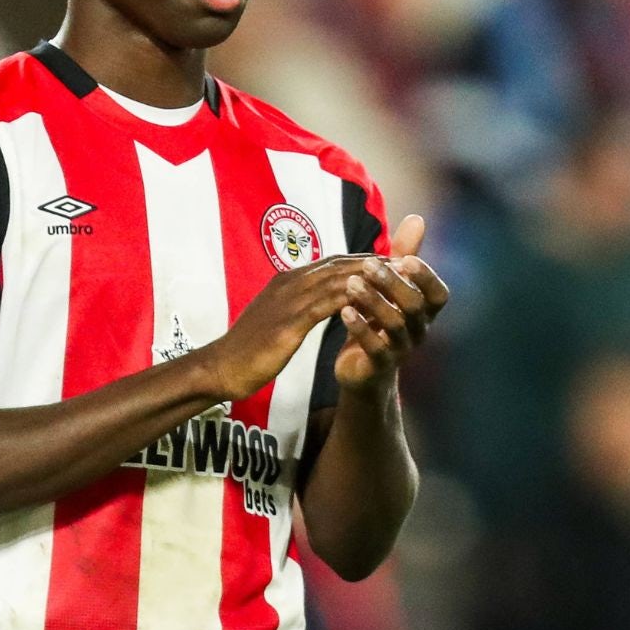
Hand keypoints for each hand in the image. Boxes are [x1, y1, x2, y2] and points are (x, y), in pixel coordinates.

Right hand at [199, 254, 382, 401]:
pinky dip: (353, 300)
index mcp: (287, 281)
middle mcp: (290, 283)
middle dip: (374, 262)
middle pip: (340, 265)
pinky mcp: (290, 321)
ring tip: (400, 279)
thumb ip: (297, 307)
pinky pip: (328, 305)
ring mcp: (288, 299)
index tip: (391, 263)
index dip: (363, 262)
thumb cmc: (249, 349)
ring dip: (371, 277)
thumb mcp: (277, 320)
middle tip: (407, 262)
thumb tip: (317, 303)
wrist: (221, 367)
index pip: (332, 263)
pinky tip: (374, 304)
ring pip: (338, 280)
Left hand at [334, 215, 448, 392]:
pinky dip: (361, 329)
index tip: (405, 259)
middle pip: (414, 305)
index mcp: (425, 310)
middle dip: (392, 283)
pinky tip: (344, 312)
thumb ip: (403, 255)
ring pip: (395, 325)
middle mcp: (419, 329)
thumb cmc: (379, 320)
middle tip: (368, 265)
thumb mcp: (391, 286)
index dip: (426, 276)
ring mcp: (402, 349)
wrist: (363, 369)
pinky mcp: (380, 365)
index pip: (438, 293)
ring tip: (351, 284)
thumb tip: (417, 218)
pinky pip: (375, 348)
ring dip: (373, 302)